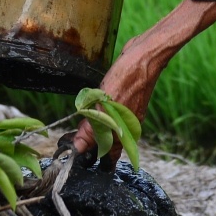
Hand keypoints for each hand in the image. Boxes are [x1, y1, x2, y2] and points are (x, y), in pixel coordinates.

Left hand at [73, 0, 215, 157]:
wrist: (142, 57)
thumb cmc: (126, 81)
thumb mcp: (103, 107)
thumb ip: (91, 129)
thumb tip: (80, 147)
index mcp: (123, 135)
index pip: (106, 158)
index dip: (91, 159)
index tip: (76, 154)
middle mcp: (126, 128)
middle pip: (105, 144)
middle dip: (88, 143)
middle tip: (73, 136)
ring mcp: (127, 116)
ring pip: (106, 128)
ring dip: (92, 126)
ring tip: (81, 119)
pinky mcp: (126, 103)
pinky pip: (109, 114)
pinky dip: (99, 114)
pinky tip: (93, 105)